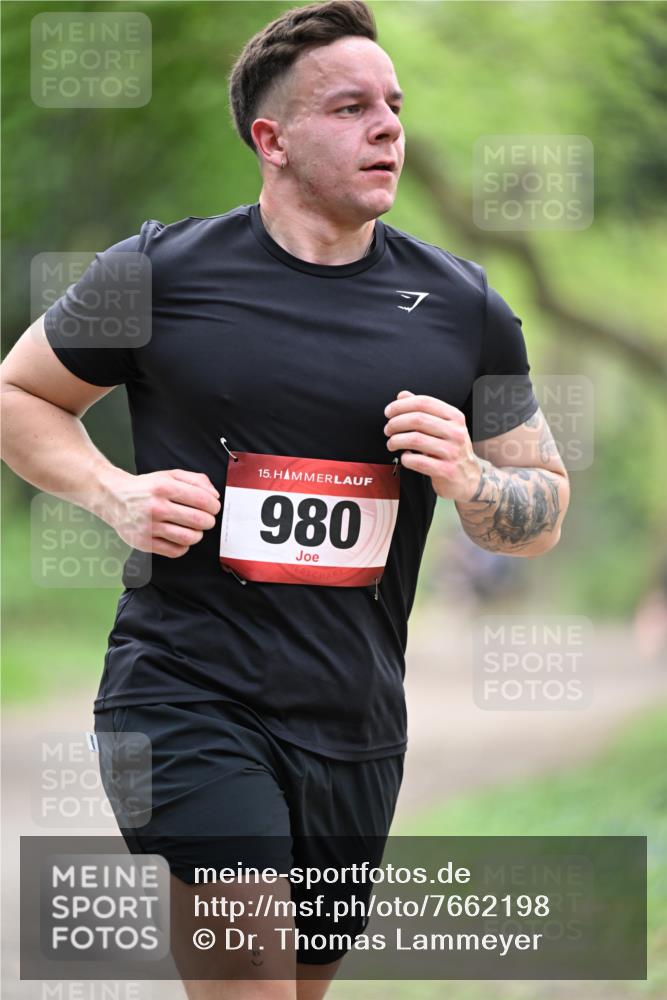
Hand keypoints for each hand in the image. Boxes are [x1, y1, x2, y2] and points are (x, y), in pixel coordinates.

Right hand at [99, 467, 220, 557]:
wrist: (114, 497)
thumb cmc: (146, 488)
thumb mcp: (170, 475)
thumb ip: (196, 480)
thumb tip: (214, 496)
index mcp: (164, 487)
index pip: (202, 500)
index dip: (214, 506)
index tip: (213, 507)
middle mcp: (156, 507)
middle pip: (199, 520)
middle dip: (209, 521)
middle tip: (206, 519)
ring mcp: (149, 526)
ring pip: (188, 538)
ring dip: (198, 535)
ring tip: (193, 529)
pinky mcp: (144, 542)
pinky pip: (175, 551)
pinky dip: (183, 546)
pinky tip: (180, 538)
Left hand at [384, 390, 481, 501]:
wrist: (468, 478)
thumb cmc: (451, 449)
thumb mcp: (443, 426)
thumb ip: (423, 410)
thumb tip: (402, 395)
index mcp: (455, 417)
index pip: (424, 402)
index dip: (401, 405)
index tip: (388, 412)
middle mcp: (456, 432)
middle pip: (418, 419)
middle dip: (396, 423)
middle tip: (388, 430)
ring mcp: (452, 452)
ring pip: (415, 439)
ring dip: (396, 440)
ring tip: (391, 443)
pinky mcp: (446, 471)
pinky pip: (418, 461)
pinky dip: (406, 458)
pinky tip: (405, 457)